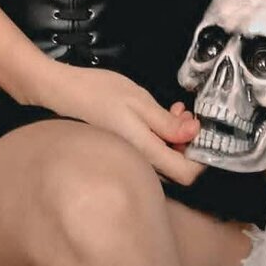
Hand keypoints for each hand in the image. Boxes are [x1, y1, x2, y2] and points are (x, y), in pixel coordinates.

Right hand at [45, 65, 206, 186]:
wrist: (62, 91)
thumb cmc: (99, 92)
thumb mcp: (139, 101)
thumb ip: (167, 123)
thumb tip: (195, 134)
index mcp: (146, 152)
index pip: (187, 174)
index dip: (202, 155)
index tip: (203, 130)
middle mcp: (139, 162)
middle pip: (177, 167)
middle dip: (189, 141)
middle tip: (186, 114)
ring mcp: (130, 157)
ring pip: (164, 157)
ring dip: (175, 136)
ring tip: (173, 110)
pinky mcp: (124, 148)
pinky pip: (150, 150)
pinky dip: (160, 134)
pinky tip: (157, 114)